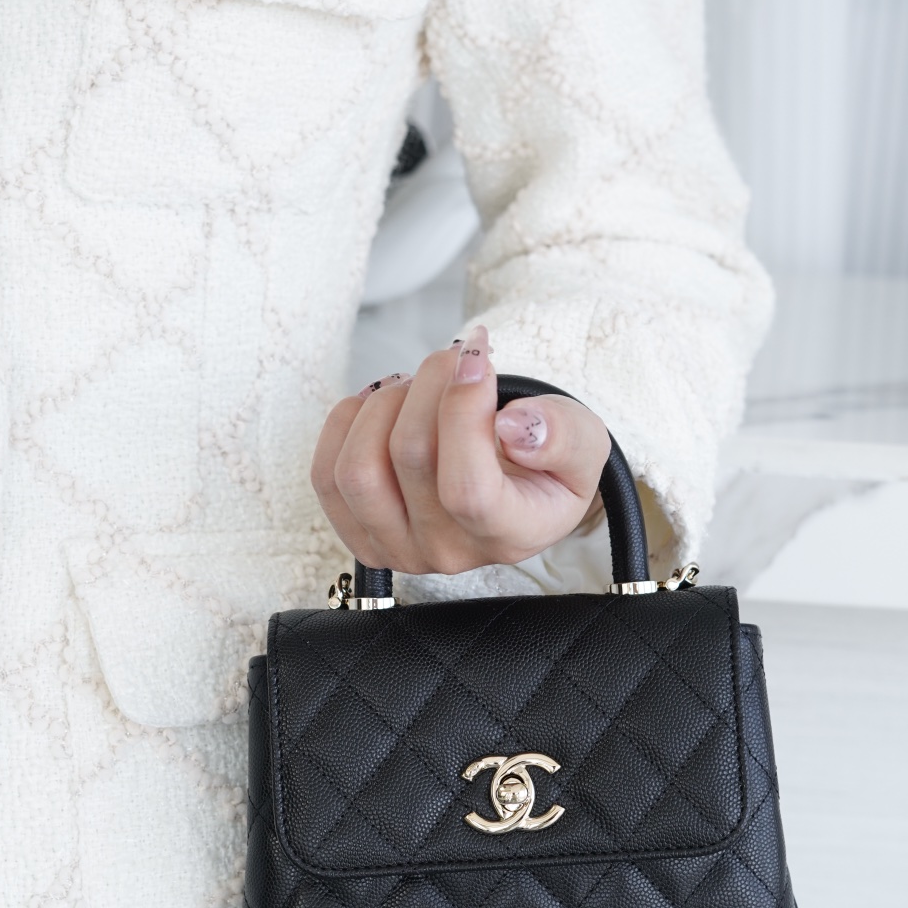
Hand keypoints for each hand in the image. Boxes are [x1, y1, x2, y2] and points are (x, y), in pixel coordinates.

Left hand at [311, 325, 609, 574]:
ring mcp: (397, 549)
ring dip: (385, 403)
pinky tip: (385, 404)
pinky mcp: (358, 535)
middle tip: (455, 356)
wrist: (517, 486)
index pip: (469, 489)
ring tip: (418, 384)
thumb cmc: (549, 460)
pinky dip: (348, 421)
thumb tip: (511, 425)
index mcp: (510, 534)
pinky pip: (326, 475)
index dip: (463, 412)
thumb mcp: (582, 442)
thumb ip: (562, 435)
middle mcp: (449, 552)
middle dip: (429, 381)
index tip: (479, 358)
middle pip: (410, 457)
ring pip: (359, 468)